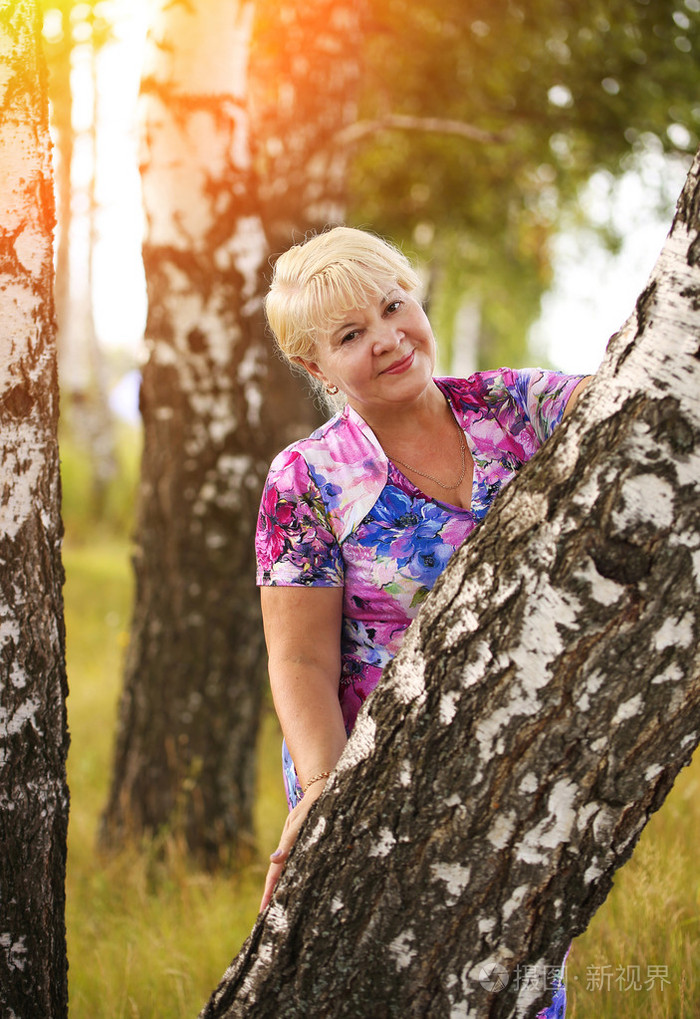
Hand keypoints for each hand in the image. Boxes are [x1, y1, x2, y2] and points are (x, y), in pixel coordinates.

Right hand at [259, 778, 327, 912]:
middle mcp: (292, 852)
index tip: (262, 912)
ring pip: (290, 876)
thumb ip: (288, 840)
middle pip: (279, 880)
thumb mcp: (299, 821)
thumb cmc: (311, 806)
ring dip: (284, 892)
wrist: (324, 791)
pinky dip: (296, 882)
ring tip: (279, 911)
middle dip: (273, 898)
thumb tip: (273, 860)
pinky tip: (298, 892)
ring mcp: (300, 851)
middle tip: (266, 920)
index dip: (268, 894)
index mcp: (287, 848)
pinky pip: (300, 869)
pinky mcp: (309, 849)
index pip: (274, 876)